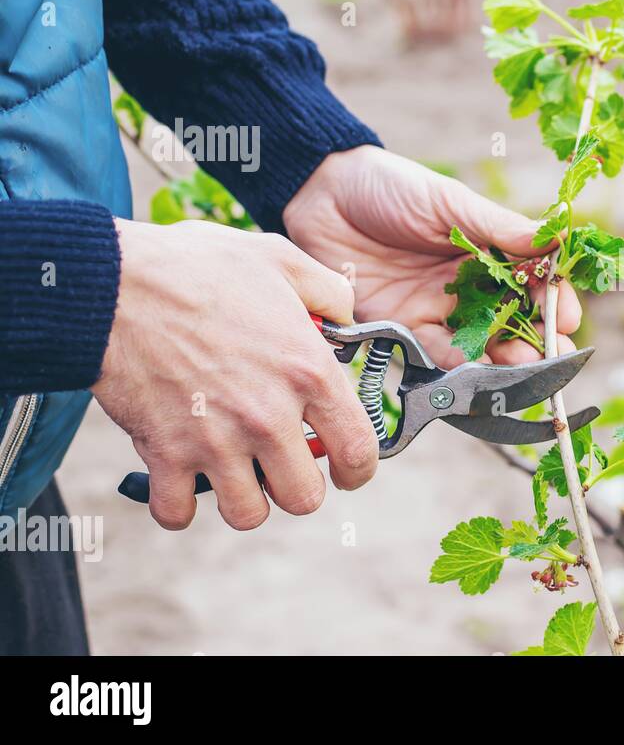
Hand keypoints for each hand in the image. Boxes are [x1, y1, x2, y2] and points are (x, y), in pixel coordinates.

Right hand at [92, 219, 378, 530]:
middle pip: (304, 498)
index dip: (358, 470)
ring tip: (234, 473)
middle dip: (296, 488)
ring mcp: (217, 440)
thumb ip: (328, 291)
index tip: (348, 472)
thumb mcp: (281, 260)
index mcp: (309, 371)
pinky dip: (177, 506)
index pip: (358, 450)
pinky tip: (180, 480)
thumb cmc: (195, 267)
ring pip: (247, 515)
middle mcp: (270, 416)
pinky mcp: (165, 452)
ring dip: (242, 500)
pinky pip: (177, 512)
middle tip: (281, 467)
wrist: (113, 281)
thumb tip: (348, 317)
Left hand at [282, 145, 580, 366]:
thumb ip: (500, 227)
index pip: (534, 282)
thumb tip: (558, 238)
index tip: (567, 317)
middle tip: (554, 357)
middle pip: (515, 321)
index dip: (554, 301)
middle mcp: (470, 286)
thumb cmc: (390, 187)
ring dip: (506, 360)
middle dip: (538, 341)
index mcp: (490, 250)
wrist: (320, 196)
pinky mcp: (404, 329)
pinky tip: (478, 371)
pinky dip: (460, 366)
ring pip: (483, 344)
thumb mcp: (450, 202)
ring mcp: (439, 310)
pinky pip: (438, 355)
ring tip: (523, 370)